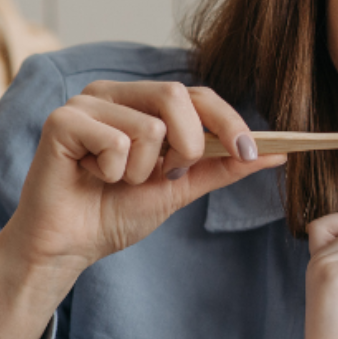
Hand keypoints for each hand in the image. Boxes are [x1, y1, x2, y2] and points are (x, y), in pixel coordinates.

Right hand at [0, 80, 285, 338]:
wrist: (70, 246)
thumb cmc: (117, 212)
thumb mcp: (182, 188)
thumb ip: (223, 166)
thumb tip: (276, 154)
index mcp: (143, 101)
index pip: (198, 94)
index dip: (228, 120)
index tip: (250, 152)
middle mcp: (114, 92)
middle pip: (176, 96)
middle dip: (188, 146)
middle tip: (167, 175)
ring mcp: (86, 102)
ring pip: (148, 126)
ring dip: (142, 170)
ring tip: (117, 180)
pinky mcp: (62, 120)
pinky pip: (114, 141)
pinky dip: (112, 172)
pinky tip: (92, 178)